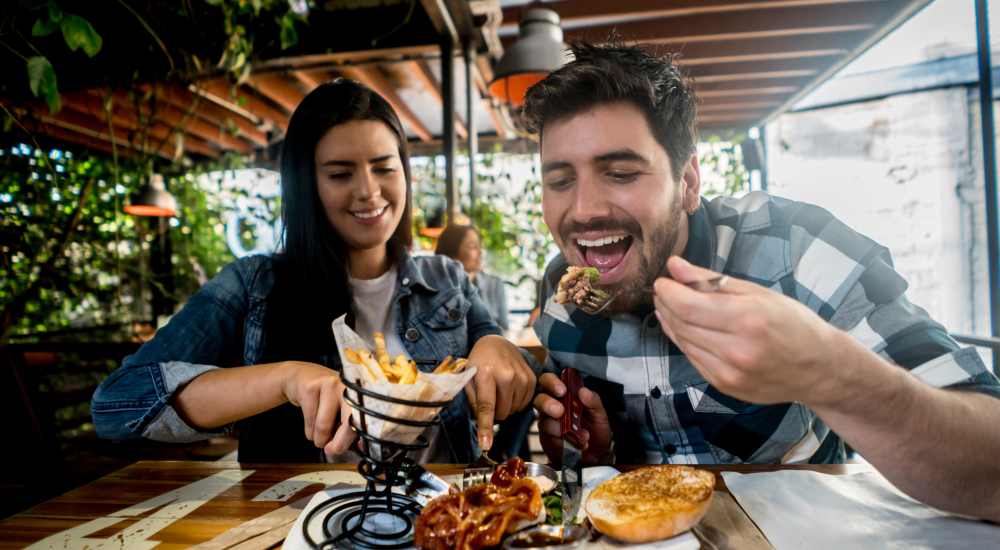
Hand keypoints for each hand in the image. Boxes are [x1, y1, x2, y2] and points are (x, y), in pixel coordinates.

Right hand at [281, 361, 355, 456]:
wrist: (301, 377)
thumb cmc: (325, 398)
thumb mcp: (341, 409)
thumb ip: (351, 427)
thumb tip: (361, 447)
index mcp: (359, 393)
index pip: (366, 417)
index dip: (364, 435)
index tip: (360, 447)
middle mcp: (347, 386)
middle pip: (348, 422)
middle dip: (340, 442)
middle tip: (333, 450)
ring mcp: (329, 384)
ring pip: (324, 426)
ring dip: (319, 439)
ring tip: (320, 435)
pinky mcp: (310, 388)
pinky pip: (310, 422)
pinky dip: (309, 432)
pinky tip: (311, 425)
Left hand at [465, 334, 536, 450]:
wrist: (496, 344)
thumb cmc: (478, 363)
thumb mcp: (468, 379)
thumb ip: (472, 401)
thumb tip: (481, 427)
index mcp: (486, 373)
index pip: (486, 406)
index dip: (486, 428)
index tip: (486, 445)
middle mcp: (507, 374)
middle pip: (502, 413)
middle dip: (494, 413)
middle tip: (488, 398)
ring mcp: (522, 376)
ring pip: (513, 410)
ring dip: (505, 407)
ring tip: (498, 390)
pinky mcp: (532, 378)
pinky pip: (524, 404)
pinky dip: (515, 402)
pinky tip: (509, 390)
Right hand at [533, 373, 612, 465]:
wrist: (597, 456)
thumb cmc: (596, 431)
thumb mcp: (600, 414)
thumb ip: (593, 401)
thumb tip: (583, 391)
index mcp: (564, 396)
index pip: (550, 382)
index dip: (552, 383)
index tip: (562, 390)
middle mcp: (552, 408)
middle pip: (539, 399)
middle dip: (548, 403)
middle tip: (560, 411)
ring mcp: (548, 424)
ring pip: (544, 421)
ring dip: (562, 428)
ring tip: (582, 435)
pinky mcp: (547, 440)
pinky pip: (550, 439)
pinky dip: (565, 442)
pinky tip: (577, 444)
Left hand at [653, 256, 842, 406]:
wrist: (820, 369)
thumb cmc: (794, 323)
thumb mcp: (758, 292)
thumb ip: (712, 280)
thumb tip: (675, 267)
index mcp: (748, 320)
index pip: (688, 306)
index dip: (668, 292)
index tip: (662, 281)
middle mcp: (737, 350)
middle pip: (682, 324)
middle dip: (667, 305)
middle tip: (663, 291)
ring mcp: (730, 373)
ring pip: (684, 343)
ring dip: (671, 322)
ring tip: (670, 306)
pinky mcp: (725, 386)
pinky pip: (693, 359)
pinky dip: (684, 341)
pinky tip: (685, 328)